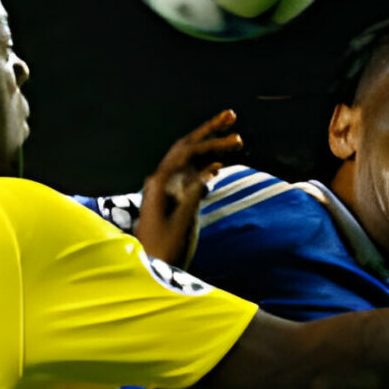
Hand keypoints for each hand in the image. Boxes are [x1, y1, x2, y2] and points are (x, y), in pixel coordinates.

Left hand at [134, 109, 242, 266]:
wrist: (152, 273)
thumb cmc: (166, 251)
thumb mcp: (183, 223)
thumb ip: (195, 195)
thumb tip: (210, 169)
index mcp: (159, 182)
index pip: (187, 151)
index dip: (212, 140)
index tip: (236, 137)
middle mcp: (161, 181)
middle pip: (186, 147)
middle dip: (209, 131)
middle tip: (232, 115)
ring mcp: (166, 190)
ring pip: (190, 161)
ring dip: (211, 148)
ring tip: (235, 139)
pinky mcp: (172, 201)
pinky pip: (190, 177)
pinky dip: (205, 167)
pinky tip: (219, 165)